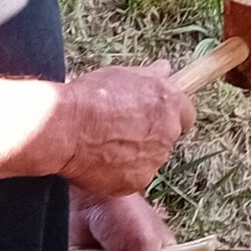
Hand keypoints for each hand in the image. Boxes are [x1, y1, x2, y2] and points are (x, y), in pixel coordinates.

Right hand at [55, 62, 194, 196]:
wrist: (63, 126)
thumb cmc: (90, 96)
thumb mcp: (123, 74)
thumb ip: (150, 75)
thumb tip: (165, 69)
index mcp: (169, 104)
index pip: (186, 115)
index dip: (169, 116)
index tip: (153, 116)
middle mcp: (167, 133)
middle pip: (167, 138)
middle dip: (150, 135)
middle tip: (121, 130)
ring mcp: (153, 160)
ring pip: (149, 159)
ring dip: (135, 155)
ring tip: (104, 144)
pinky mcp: (136, 182)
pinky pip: (132, 178)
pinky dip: (119, 172)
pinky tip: (99, 160)